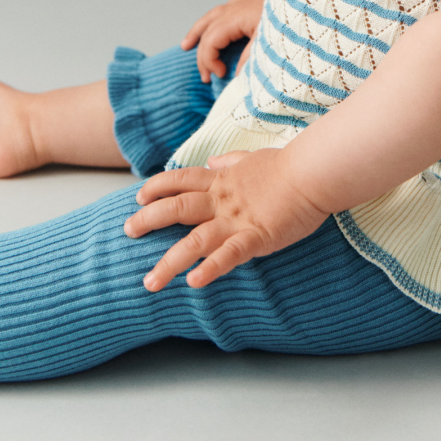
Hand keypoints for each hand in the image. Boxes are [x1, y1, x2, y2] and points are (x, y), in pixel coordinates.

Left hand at [123, 148, 327, 290]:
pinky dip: (210, 269)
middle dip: (148, 220)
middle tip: (127, 231)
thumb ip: (231, 161)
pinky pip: (228, 255)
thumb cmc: (290, 165)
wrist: (313, 172)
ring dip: (169, 263)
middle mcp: (222, 201)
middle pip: (176, 208)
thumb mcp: (254, 157)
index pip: (182, 180)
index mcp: (223, 181)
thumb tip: (214, 160)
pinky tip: (193, 283)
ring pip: (194, 241)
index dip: (157, 187)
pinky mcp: (256, 237)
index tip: (138, 196)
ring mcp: (237, 220)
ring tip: (149, 282)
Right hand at [181, 0, 266, 82]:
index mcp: (237, 16)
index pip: (210, 40)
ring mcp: (243, 2)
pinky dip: (213, 23)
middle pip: (208, 30)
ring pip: (212, 17)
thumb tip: (236, 78)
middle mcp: (236, 7)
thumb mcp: (271, 43)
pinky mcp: (252, 2)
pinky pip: (223, 13)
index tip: (221, 75)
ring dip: (199, 32)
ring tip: (186, 46)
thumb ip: (251, 60)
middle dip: (203, 54)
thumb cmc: (292, 19)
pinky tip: (212, 29)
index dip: (209, 60)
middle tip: (206, 77)